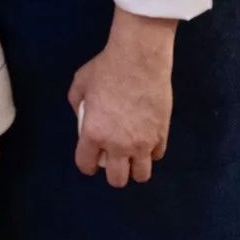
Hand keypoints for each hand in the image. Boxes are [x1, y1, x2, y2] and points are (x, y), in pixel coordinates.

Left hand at [69, 7, 176, 187]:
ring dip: (135, 167)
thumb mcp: (80, 83)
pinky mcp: (161, 135)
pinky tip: (147, 139)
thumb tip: (82, 115)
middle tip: (113, 158)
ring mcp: (142, 143)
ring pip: (141, 175)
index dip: (87, 163)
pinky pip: (157, 156)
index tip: (91, 157)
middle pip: (117, 180)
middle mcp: (118, 145)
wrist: (139, 58)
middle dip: (113, 172)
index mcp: (93, 134)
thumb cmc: (106, 68)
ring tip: (132, 155)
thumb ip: (77, 104)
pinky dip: (151, 152)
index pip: (87, 165)